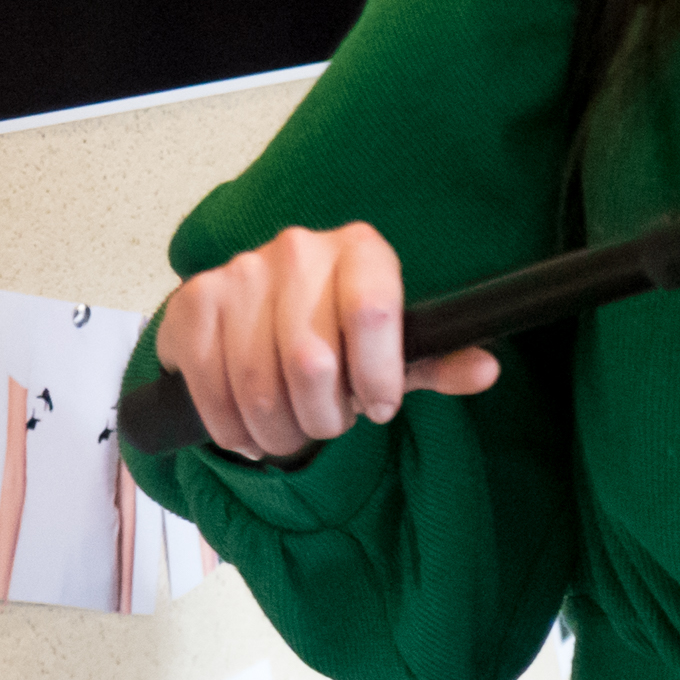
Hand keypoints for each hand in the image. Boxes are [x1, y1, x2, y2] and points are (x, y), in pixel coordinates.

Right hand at [155, 221, 496, 462]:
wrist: (256, 316)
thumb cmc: (339, 336)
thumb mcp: (396, 349)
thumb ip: (439, 360)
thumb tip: (486, 370)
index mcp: (361, 250)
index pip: (374, 313)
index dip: (378, 376)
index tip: (380, 406)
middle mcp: (299, 249)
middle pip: (313, 361)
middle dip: (323, 417)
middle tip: (326, 424)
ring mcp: (240, 272)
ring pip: (258, 384)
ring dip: (277, 430)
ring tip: (289, 431)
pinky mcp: (193, 303)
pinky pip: (210, 388)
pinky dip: (232, 429)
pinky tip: (247, 430)